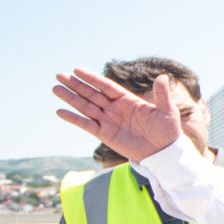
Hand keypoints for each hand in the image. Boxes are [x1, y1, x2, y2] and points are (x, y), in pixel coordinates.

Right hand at [52, 69, 183, 161]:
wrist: (163, 153)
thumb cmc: (167, 131)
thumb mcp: (167, 111)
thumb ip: (162, 94)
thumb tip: (163, 77)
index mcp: (127, 100)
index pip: (106, 86)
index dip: (91, 78)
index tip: (77, 70)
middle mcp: (115, 109)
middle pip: (91, 94)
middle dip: (75, 85)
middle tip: (59, 74)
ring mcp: (109, 121)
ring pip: (86, 107)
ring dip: (70, 98)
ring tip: (55, 88)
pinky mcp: (105, 135)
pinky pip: (87, 125)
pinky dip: (74, 119)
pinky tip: (60, 111)